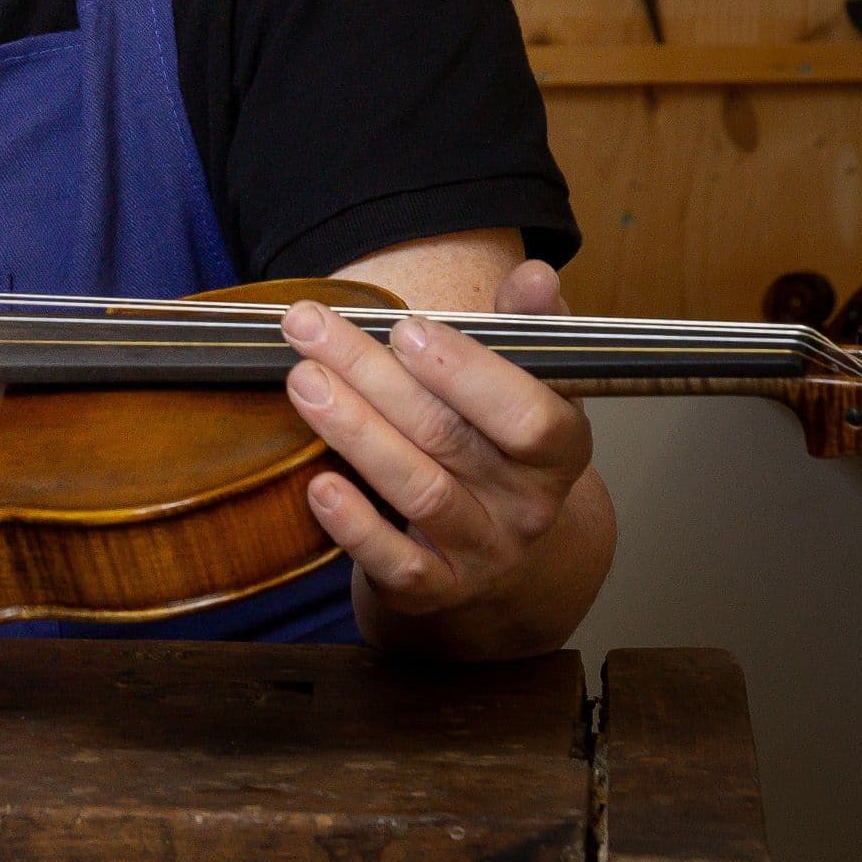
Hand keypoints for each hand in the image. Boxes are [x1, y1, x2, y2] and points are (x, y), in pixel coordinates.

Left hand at [283, 259, 593, 629]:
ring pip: (420, 492)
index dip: (468, 373)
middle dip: (372, 376)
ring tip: (302, 383)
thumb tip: (533, 273)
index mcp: (559, 450)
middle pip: (450, 438)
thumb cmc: (497, 444)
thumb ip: (524, 327)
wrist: (500, 558)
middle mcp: (529, 506)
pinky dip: (355, 527)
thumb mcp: (524, 385)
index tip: (404, 329)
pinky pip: (397, 564)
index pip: (530, 416)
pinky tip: (316, 484)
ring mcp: (483, 553)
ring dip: (355, 433)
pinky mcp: (435, 588)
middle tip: (310, 329)